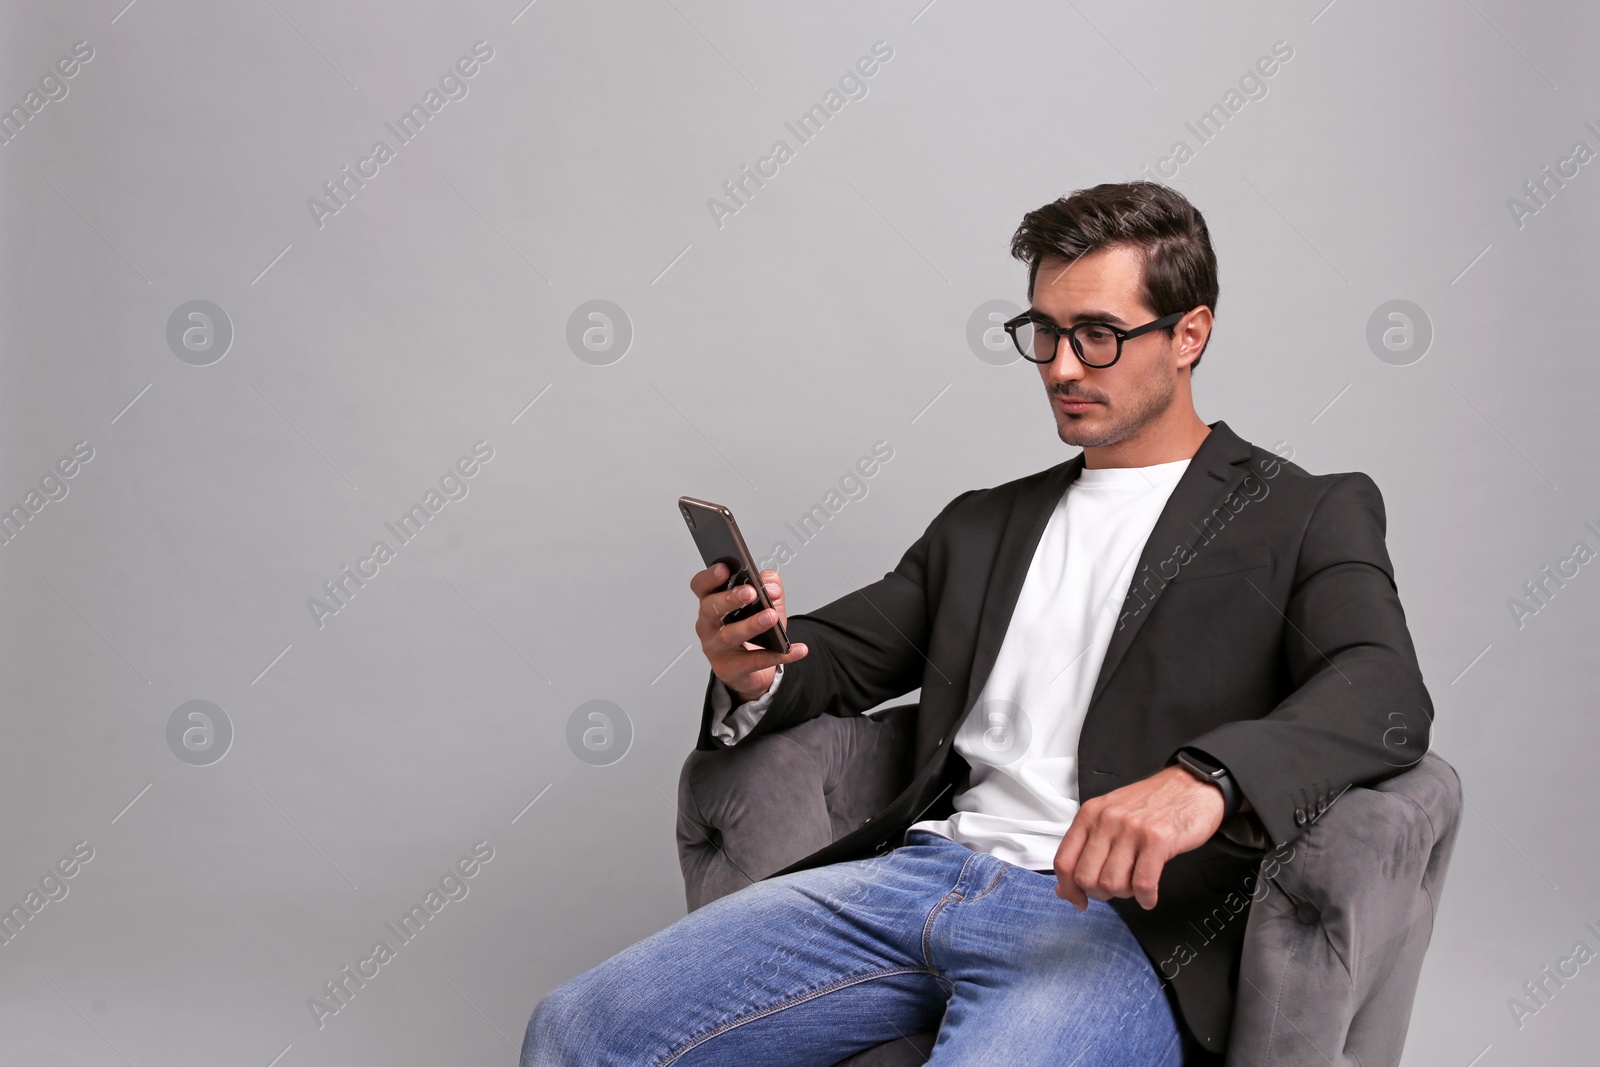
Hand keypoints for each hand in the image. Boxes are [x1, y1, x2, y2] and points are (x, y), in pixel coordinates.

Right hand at [691, 563, 807, 701]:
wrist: (752, 671)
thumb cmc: (753, 632)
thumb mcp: (764, 605)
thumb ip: (769, 587)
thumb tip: (772, 586)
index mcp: (712, 603)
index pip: (701, 586)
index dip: (709, 577)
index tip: (725, 568)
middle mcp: (708, 625)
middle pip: (710, 608)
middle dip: (730, 598)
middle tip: (751, 592)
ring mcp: (715, 648)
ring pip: (729, 635)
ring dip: (751, 625)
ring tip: (771, 616)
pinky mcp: (729, 669)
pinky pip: (754, 662)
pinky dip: (778, 655)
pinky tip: (797, 649)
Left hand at [1053, 765, 1224, 911]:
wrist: (1192, 786)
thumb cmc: (1154, 803)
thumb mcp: (1111, 817)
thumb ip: (1087, 849)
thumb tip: (1067, 887)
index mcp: (1090, 814)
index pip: (1064, 861)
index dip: (1069, 888)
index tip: (1078, 900)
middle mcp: (1107, 820)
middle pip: (1087, 878)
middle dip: (1102, 893)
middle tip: (1117, 889)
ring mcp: (1131, 829)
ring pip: (1113, 883)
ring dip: (1126, 894)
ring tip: (1136, 885)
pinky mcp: (1157, 839)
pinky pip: (1143, 884)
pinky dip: (1146, 897)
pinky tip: (1149, 895)